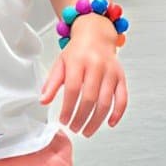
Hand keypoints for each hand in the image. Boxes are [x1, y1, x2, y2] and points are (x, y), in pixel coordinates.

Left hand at [41, 16, 128, 135]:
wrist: (97, 35)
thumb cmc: (77, 51)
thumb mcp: (60, 63)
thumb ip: (52, 83)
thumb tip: (43, 101)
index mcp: (79, 62)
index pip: (73, 89)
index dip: (68, 108)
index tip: (63, 120)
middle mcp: (97, 66)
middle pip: (90, 98)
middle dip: (81, 117)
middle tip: (74, 128)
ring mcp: (111, 72)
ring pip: (106, 102)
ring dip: (96, 121)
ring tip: (87, 131)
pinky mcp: (121, 77)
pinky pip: (122, 98)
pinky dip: (117, 113)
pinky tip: (110, 123)